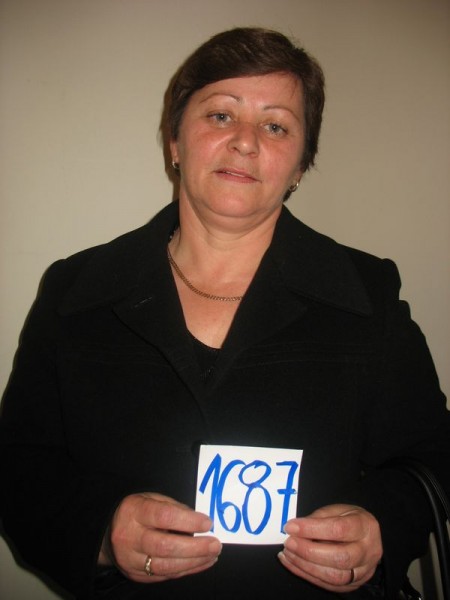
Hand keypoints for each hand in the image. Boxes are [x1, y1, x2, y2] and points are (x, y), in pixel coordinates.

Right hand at [99, 492, 221, 582]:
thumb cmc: (136, 511)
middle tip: (215, 544)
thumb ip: (173, 508)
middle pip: (165, 546)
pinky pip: (164, 575)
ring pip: (165, 566)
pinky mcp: (135, 574)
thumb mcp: (151, 499)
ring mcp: (131, 559)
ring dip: (194, 562)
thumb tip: (199, 521)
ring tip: (212, 555)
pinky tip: (201, 563)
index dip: (188, 521)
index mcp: (134, 512)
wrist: (107, 531)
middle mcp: (130, 537)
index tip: (207, 523)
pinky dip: (186, 570)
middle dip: (195, 548)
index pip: (164, 517)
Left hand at [278, 504, 382, 592]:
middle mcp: (368, 551)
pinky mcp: (353, 584)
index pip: (338, 529)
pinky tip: (293, 564)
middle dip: (309, 551)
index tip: (291, 527)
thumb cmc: (349, 519)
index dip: (312, 529)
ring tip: (287, 554)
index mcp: (365, 526)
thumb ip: (319, 518)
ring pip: (335, 576)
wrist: (368, 537)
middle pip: (340, 557)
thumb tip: (296, 529)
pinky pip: (329, 585)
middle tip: (289, 543)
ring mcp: (363, 571)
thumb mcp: (337, 510)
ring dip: (306, 566)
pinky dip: (307, 575)